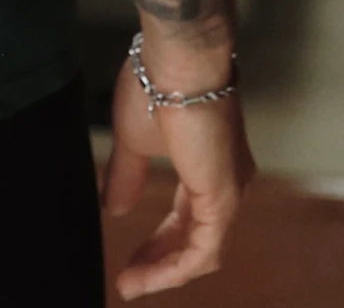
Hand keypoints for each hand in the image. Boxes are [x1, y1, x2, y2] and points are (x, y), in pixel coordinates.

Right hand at [101, 44, 255, 297]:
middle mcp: (226, 179)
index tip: (130, 257)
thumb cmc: (155, 83)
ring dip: (164, 270)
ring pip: (200, 250)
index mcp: (208, 162)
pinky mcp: (223, 199)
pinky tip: (147, 275)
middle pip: (194, 235)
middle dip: (159, 259)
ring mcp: (229, 191)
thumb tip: (114, 209)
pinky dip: (174, 268)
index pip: (186, 214)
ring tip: (130, 284)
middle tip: (127, 277)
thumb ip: (127, 176)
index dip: (158, 240)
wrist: (177, 58)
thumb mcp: (133, 139)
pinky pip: (202, 251)